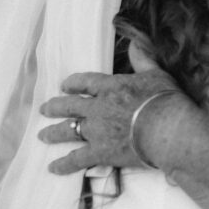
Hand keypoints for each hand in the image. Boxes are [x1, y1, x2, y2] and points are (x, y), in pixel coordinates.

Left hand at [38, 42, 192, 174]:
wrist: (166, 129)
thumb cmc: (164, 99)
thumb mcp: (155, 73)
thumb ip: (143, 59)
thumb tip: (135, 41)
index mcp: (111, 87)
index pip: (85, 82)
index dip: (73, 83)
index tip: (64, 85)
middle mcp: (98, 108)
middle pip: (70, 106)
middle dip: (55, 107)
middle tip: (44, 109)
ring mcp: (97, 131)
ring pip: (68, 130)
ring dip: (53, 133)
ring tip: (42, 136)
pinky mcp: (100, 152)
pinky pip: (77, 159)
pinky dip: (64, 164)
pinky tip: (53, 168)